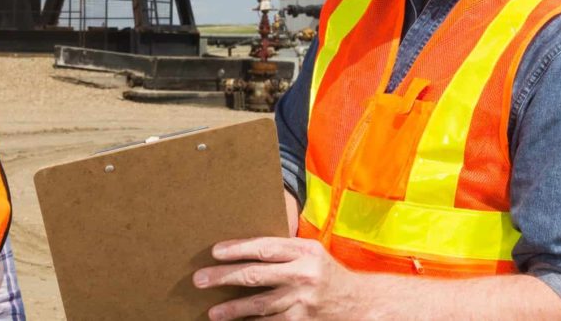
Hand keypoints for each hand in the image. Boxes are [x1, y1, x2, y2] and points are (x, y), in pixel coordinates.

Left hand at [193, 236, 363, 319]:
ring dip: (233, 309)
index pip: (264, 248)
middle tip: (199, 279)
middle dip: (223, 277)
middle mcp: (303, 275)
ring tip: (212, 312)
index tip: (215, 252)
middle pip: (255, 275)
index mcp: (304, 251)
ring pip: (259, 305)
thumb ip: (283, 250)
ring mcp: (302, 301)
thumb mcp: (311, 252)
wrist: (361, 303)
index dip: (238, 249)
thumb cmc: (327, 273)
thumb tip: (243, 247)